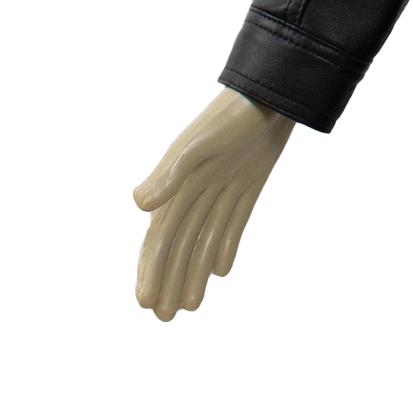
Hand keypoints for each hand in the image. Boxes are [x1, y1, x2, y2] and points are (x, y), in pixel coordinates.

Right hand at [132, 89, 294, 319]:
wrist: (274, 92)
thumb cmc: (234, 114)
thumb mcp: (202, 142)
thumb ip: (173, 172)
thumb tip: (139, 203)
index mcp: (178, 182)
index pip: (161, 235)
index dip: (151, 268)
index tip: (145, 302)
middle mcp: (196, 187)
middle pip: (179, 243)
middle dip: (169, 279)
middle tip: (164, 319)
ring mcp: (223, 185)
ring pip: (204, 237)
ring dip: (194, 271)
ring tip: (189, 307)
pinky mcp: (249, 181)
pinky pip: (233, 221)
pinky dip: (225, 245)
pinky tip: (220, 270)